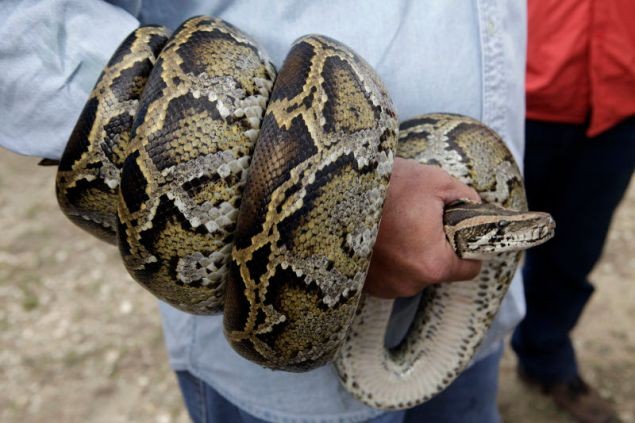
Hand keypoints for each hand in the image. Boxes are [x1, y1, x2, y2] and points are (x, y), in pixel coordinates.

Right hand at [364, 158, 481, 297]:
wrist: (332, 192)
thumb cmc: (386, 186)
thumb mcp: (436, 181)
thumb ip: (466, 199)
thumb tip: (476, 211)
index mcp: (433, 264)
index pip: (470, 268)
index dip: (468, 245)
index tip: (455, 226)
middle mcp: (408, 284)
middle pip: (438, 268)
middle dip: (435, 245)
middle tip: (417, 215)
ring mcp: (383, 288)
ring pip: (412, 271)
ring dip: (409, 252)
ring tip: (392, 223)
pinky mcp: (363, 285)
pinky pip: (389, 274)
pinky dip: (387, 257)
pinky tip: (377, 234)